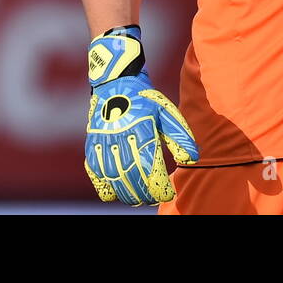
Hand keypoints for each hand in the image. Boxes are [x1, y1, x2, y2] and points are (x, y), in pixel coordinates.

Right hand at [84, 25, 198, 205]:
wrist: (116, 83)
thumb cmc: (147, 100)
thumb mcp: (168, 112)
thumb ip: (180, 136)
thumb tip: (191, 159)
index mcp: (142, 128)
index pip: (151, 166)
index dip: (159, 185)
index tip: (167, 195)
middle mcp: (120, 136)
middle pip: (131, 175)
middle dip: (144, 192)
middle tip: (153, 198)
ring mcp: (103, 141)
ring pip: (113, 176)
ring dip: (126, 192)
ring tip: (137, 199)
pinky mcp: (91, 144)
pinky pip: (94, 171)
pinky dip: (103, 186)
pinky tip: (113, 193)